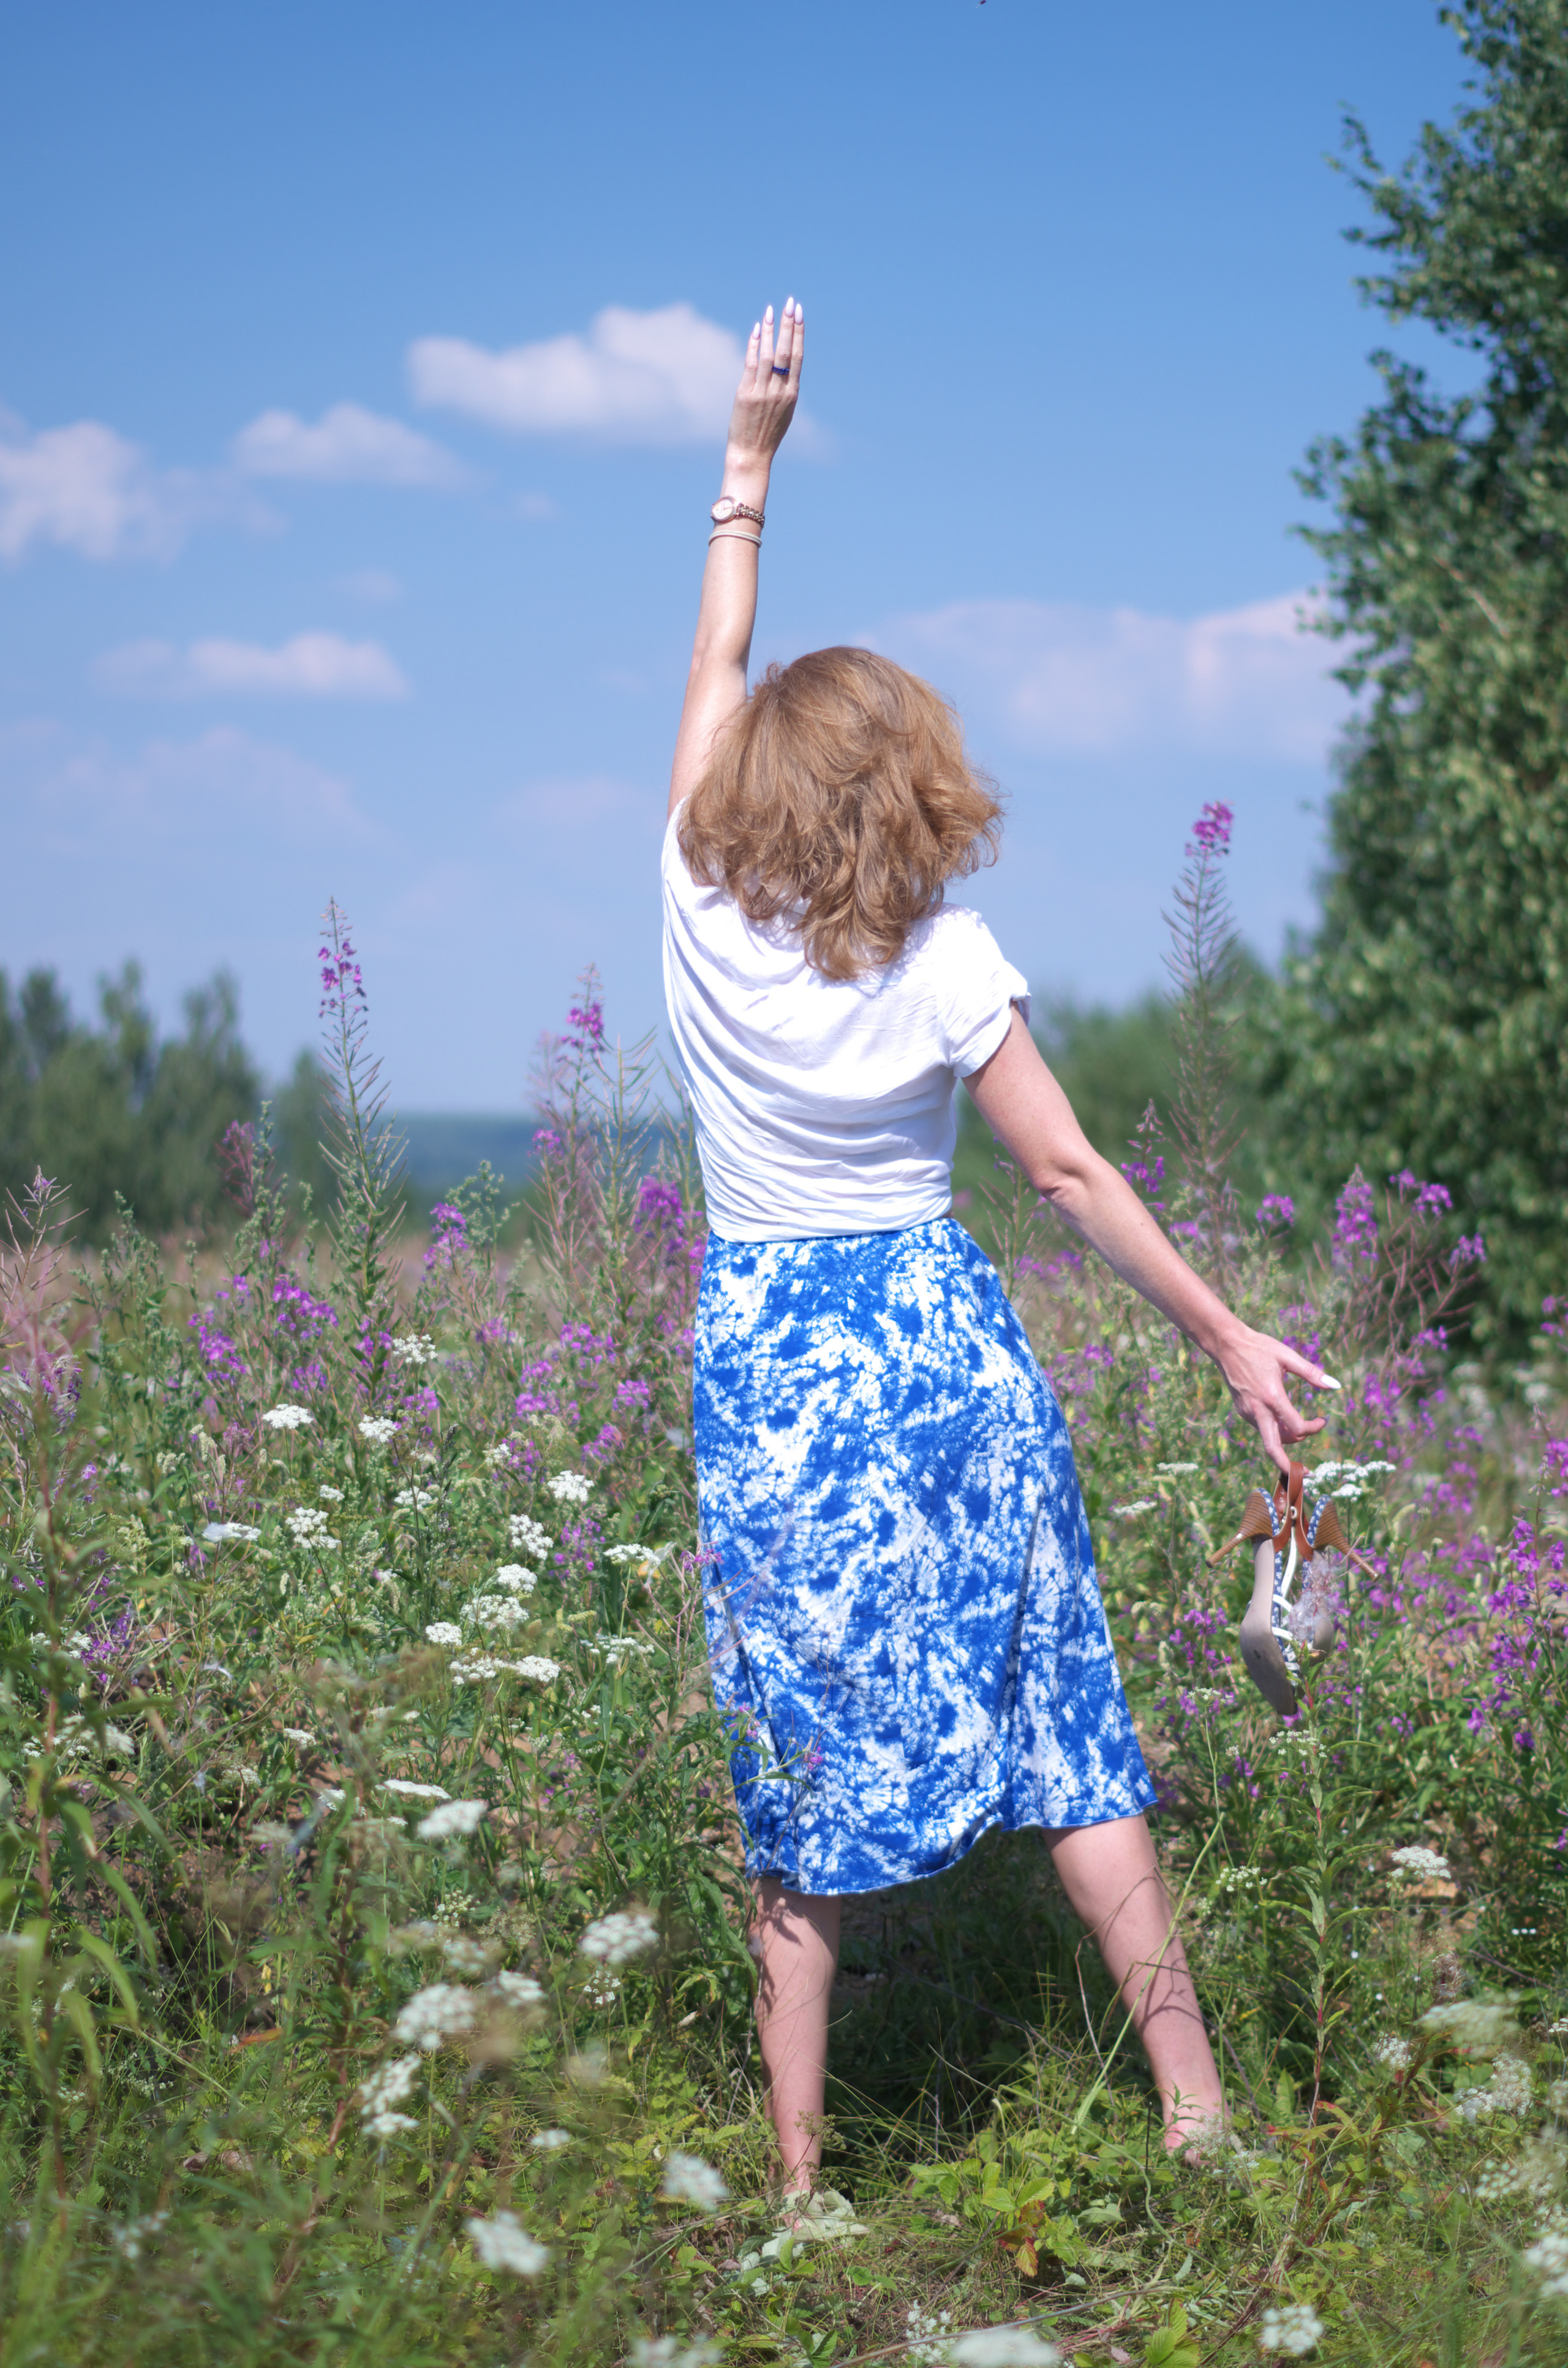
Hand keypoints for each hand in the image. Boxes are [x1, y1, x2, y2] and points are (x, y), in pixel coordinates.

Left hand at [724, 298, 802, 474]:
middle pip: (786, 351)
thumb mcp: (783, 412)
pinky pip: (751, 365)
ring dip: (770, 330)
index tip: (799, 313)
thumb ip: (784, 389)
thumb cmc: (767, 435)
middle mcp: (780, 391)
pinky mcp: (745, 394)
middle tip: (791, 302)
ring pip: (768, 355)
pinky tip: (755, 329)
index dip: (799, 333)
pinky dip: (753, 345)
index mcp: (792, 394)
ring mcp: (763, 392)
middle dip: (789, 325)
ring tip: (771, 310)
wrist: (752, 456)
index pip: (797, 357)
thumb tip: (782, 368)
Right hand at [1214, 1322, 1339, 1475]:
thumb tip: (1336, 1385)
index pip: (1297, 1427)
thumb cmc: (1258, 1347)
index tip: (1322, 1420)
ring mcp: (1248, 1412)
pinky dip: (1275, 1431)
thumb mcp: (1287, 1356)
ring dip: (1287, 1441)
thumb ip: (1312, 1373)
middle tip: (1308, 1475)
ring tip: (1301, 1434)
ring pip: (1269, 1439)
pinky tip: (1283, 1421)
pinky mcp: (1242, 1411)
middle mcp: (1258, 1410)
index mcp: (1272, 1397)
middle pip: (1274, 1449)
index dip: (1314, 1428)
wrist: (1226, 1345)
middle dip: (1290, 1467)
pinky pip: (1261, 1428)